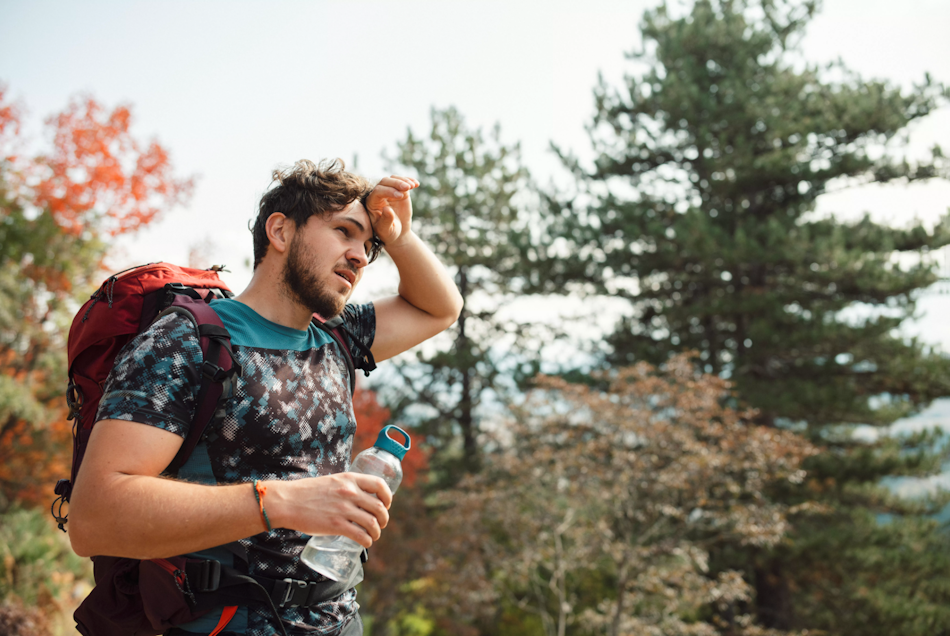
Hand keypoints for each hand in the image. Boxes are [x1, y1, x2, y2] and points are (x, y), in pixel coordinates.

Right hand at [271, 473, 391, 547]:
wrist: (287, 502)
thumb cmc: (307, 492)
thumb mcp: (332, 481)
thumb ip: (346, 487)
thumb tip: (359, 497)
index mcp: (349, 479)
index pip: (379, 484)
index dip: (387, 496)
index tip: (386, 504)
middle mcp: (350, 492)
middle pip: (379, 507)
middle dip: (384, 518)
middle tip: (381, 524)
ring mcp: (343, 509)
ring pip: (372, 523)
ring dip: (377, 532)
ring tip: (374, 535)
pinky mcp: (336, 525)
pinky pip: (361, 535)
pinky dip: (367, 541)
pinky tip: (366, 542)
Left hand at [365, 175, 418, 247]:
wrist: (397, 233)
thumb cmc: (388, 233)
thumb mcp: (386, 230)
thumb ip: (386, 220)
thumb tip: (387, 209)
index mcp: (372, 203)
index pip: (377, 192)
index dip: (388, 191)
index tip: (400, 196)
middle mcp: (378, 195)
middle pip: (385, 182)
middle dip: (396, 183)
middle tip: (407, 188)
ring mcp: (389, 192)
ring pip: (393, 179)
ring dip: (403, 180)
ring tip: (412, 185)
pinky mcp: (399, 191)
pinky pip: (403, 182)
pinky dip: (409, 180)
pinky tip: (416, 184)